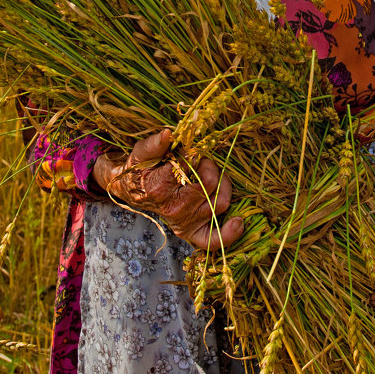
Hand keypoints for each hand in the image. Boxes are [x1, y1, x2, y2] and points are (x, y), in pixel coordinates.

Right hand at [92, 129, 243, 250]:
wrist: (136, 191)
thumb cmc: (142, 169)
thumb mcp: (142, 152)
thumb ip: (154, 144)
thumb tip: (168, 134)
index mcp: (159, 187)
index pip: (190, 165)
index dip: (194, 153)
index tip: (188, 151)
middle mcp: (174, 209)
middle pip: (210, 183)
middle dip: (209, 165)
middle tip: (200, 161)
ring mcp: (185, 222)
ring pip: (219, 203)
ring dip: (222, 185)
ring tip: (212, 176)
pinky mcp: (192, 232)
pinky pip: (215, 239)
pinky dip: (229, 233)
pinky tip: (238, 221)